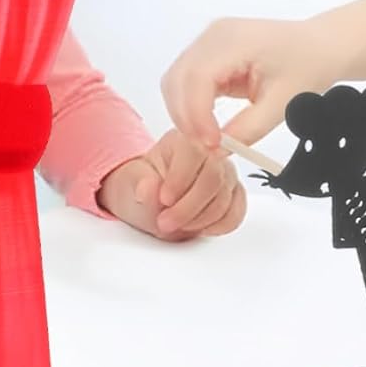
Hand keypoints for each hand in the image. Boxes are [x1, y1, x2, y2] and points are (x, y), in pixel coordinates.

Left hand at [98, 129, 246, 240]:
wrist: (148, 202)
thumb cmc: (140, 187)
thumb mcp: (129, 185)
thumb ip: (138, 185)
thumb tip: (149, 187)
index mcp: (182, 139)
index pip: (194, 150)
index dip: (181, 178)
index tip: (164, 200)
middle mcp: (209, 152)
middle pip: (214, 176)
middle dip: (189, 207)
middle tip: (166, 222)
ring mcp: (224, 173)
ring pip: (226, 197)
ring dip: (200, 220)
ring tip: (177, 225)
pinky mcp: (233, 193)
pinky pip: (236, 211)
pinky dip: (218, 226)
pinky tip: (199, 227)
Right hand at [160, 15, 339, 148]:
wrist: (319, 46)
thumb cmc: (308, 65)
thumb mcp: (283, 103)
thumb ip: (248, 128)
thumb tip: (217, 150)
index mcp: (234, 40)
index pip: (198, 78)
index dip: (197, 115)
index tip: (211, 144)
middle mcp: (214, 35)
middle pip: (178, 79)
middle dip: (186, 118)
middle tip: (207, 147)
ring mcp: (208, 41)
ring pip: (176, 81)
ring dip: (185, 113)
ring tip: (208, 138)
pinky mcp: (208, 52)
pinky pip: (186, 80)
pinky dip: (191, 105)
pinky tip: (208, 124)